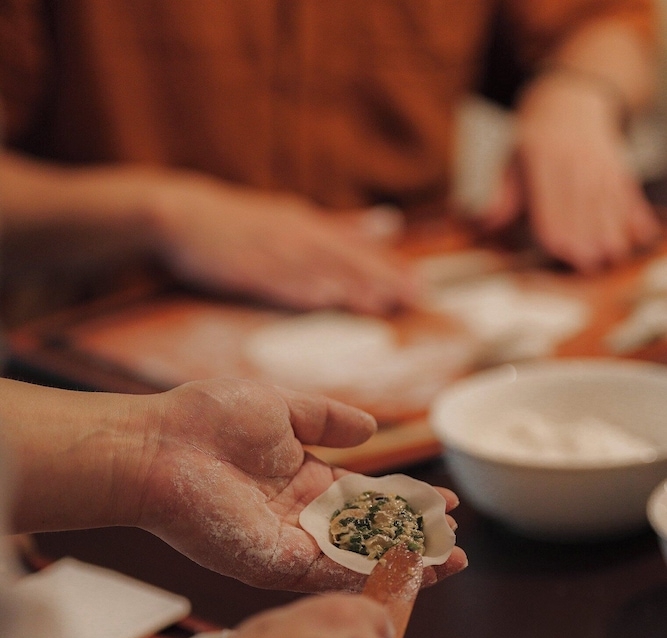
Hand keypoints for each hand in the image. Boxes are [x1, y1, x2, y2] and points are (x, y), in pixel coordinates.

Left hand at [134, 379, 465, 589]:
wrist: (160, 447)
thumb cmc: (209, 419)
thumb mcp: (282, 407)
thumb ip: (328, 419)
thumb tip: (371, 426)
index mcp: (303, 479)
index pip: (368, 497)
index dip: (409, 501)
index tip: (448, 503)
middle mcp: (300, 516)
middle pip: (371, 535)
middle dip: (416, 540)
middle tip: (458, 545)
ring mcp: (288, 543)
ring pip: (358, 559)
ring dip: (404, 563)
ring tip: (451, 563)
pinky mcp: (273, 563)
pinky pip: (330, 572)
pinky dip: (371, 573)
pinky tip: (409, 569)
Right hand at [151, 175, 418, 312]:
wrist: (180, 215)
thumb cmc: (238, 221)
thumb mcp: (294, 215)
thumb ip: (342, 224)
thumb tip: (391, 222)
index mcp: (310, 223)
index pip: (359, 248)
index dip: (392, 267)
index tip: (423, 286)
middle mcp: (297, 233)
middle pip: (347, 258)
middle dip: (383, 278)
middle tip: (416, 297)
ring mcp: (271, 249)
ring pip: (319, 270)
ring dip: (351, 285)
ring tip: (384, 303)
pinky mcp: (246, 266)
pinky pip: (278, 279)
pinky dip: (303, 288)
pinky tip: (326, 299)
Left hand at [480, 71, 660, 270]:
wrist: (570, 96)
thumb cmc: (536, 134)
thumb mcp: (514, 156)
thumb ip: (504, 192)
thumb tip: (488, 221)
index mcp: (543, 153)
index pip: (549, 195)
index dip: (556, 223)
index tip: (560, 248)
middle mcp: (574, 154)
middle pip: (581, 200)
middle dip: (586, 232)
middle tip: (589, 262)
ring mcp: (598, 157)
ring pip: (607, 196)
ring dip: (613, 227)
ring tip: (614, 253)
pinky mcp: (617, 162)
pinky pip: (627, 188)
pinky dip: (636, 211)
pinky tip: (644, 233)